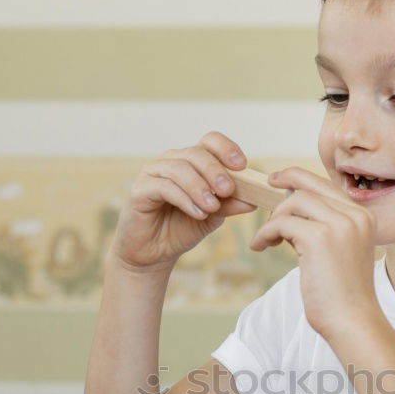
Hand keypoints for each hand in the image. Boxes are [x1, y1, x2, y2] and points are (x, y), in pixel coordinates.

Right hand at [111, 131, 257, 274]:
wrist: (155, 252)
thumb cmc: (182, 228)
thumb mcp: (213, 216)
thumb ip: (230, 204)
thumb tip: (255, 199)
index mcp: (192, 162)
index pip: (209, 141)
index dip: (226, 148)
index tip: (242, 165)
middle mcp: (171, 161)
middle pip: (195, 153)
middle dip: (215, 171)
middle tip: (228, 190)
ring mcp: (153, 172)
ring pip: (179, 169)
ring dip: (199, 187)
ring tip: (212, 207)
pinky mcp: (139, 189)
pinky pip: (163, 187)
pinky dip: (184, 199)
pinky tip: (197, 213)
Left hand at [248, 166, 381, 340]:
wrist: (354, 322)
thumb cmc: (344, 296)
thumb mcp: (339, 253)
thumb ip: (321, 230)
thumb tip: (289, 215)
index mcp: (363, 217)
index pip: (326, 184)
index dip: (299, 178)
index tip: (279, 181)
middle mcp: (354, 216)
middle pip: (309, 185)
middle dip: (282, 188)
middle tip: (263, 199)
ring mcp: (339, 225)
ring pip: (293, 202)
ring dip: (273, 219)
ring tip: (266, 239)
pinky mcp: (318, 239)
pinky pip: (281, 223)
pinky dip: (266, 233)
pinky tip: (260, 246)